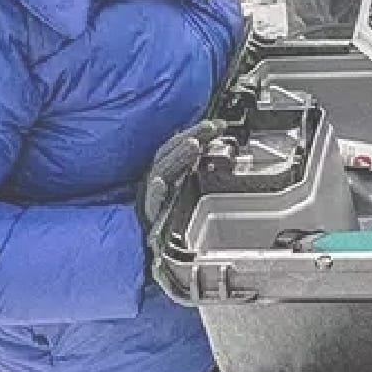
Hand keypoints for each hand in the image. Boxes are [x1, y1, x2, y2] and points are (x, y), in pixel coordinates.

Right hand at [138, 120, 225, 251]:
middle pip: (171, 152)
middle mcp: (158, 179)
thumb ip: (194, 166)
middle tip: (210, 128)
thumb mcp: (184, 189)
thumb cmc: (171, 217)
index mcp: (167, 172)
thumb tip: (213, 143)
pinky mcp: (152, 215)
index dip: (198, 132)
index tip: (218, 124)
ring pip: (163, 170)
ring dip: (179, 156)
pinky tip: (160, 183)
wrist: (152, 247)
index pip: (180, 145)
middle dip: (191, 137)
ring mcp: (153, 196)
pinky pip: (152, 203)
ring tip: (194, 145)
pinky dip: (156, 191)